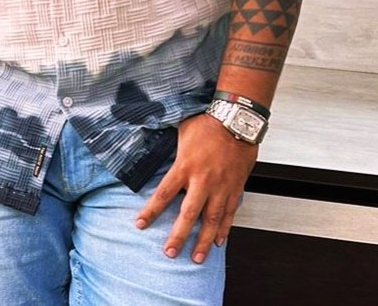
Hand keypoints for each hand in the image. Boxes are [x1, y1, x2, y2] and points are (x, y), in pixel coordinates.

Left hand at [134, 113, 256, 262]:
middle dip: (178, 236)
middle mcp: (202, 180)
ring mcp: (221, 186)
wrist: (236, 119)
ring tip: (197, 257)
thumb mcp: (182, 131)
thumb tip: (155, 147)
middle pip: (188, 214)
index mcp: (185, 165)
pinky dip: (225, 229)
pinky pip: (229, 213)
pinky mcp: (235, 187)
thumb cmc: (208, 123)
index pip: (164, 193)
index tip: (140, 224)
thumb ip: (173, 149)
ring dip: (203, 241)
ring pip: (211, 220)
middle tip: (170, 253)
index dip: (151, 211)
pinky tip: (219, 241)